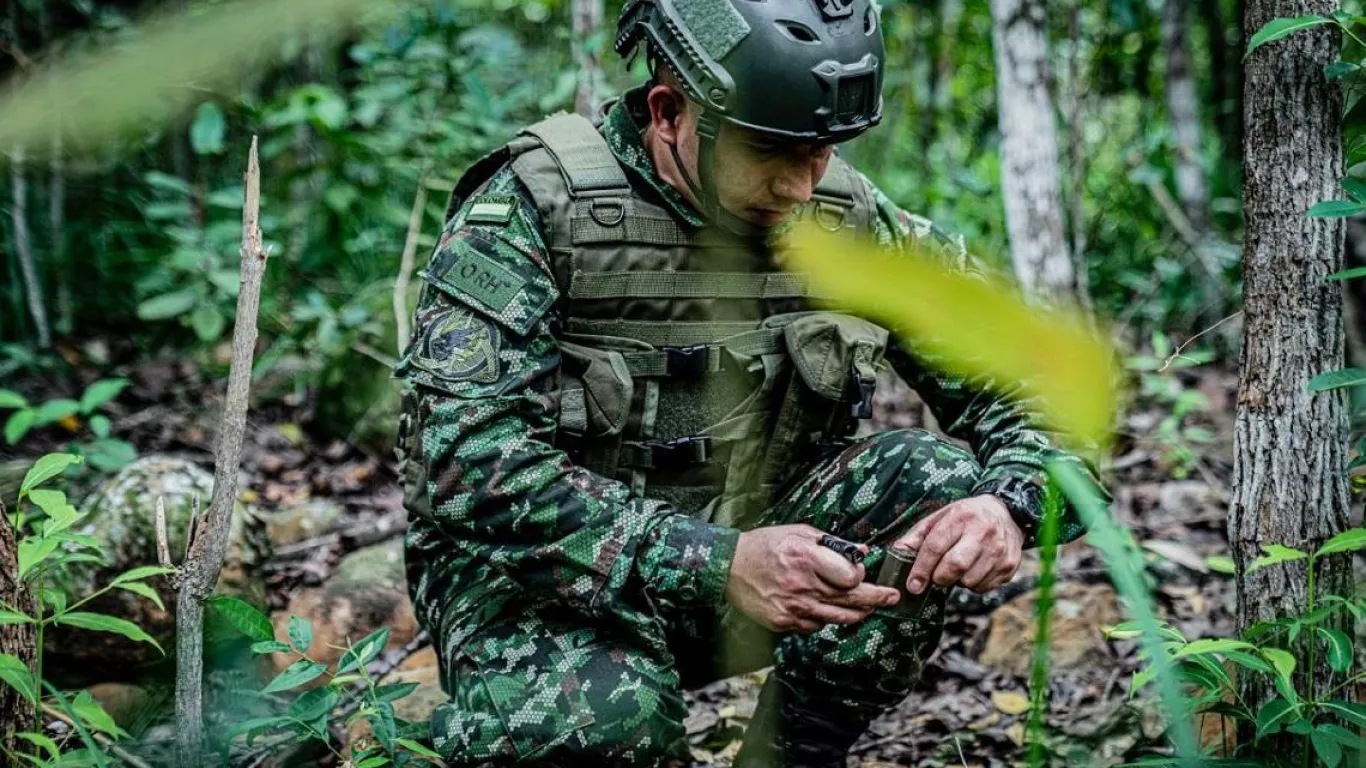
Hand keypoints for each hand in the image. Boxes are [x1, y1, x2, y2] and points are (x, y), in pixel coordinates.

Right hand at [725, 524, 900, 633]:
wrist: (728, 567)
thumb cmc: (764, 545)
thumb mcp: (798, 533)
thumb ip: (831, 543)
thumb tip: (861, 551)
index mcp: (806, 558)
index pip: (851, 578)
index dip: (861, 576)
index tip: (861, 572)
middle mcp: (802, 585)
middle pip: (851, 600)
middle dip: (877, 599)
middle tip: (892, 597)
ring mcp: (793, 607)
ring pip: (838, 618)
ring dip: (858, 614)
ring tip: (869, 609)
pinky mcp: (784, 622)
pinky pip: (816, 625)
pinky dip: (826, 618)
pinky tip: (827, 608)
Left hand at [896, 495, 1023, 594]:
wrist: (1006, 514)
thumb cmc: (966, 517)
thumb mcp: (940, 517)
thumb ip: (918, 536)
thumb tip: (898, 552)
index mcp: (961, 517)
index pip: (936, 546)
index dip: (921, 569)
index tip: (913, 585)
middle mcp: (983, 532)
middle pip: (955, 566)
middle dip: (939, 577)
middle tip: (937, 576)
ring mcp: (999, 550)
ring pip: (969, 581)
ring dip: (957, 581)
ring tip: (959, 567)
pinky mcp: (1009, 566)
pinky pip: (983, 587)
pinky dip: (973, 584)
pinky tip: (974, 569)